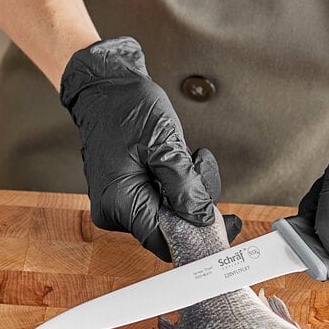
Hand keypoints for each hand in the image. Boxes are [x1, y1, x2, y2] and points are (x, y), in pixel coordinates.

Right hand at [60, 37, 239, 260]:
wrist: (105, 87)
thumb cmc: (126, 107)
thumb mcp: (164, 144)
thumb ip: (185, 186)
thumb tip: (202, 217)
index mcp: (119, 203)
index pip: (165, 242)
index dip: (197, 235)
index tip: (223, 223)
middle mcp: (114, 211)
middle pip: (170, 228)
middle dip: (194, 203)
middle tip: (200, 168)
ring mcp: (118, 204)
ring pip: (168, 214)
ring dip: (187, 190)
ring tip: (189, 157)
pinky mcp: (126, 195)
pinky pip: (160, 202)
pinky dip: (176, 185)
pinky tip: (176, 161)